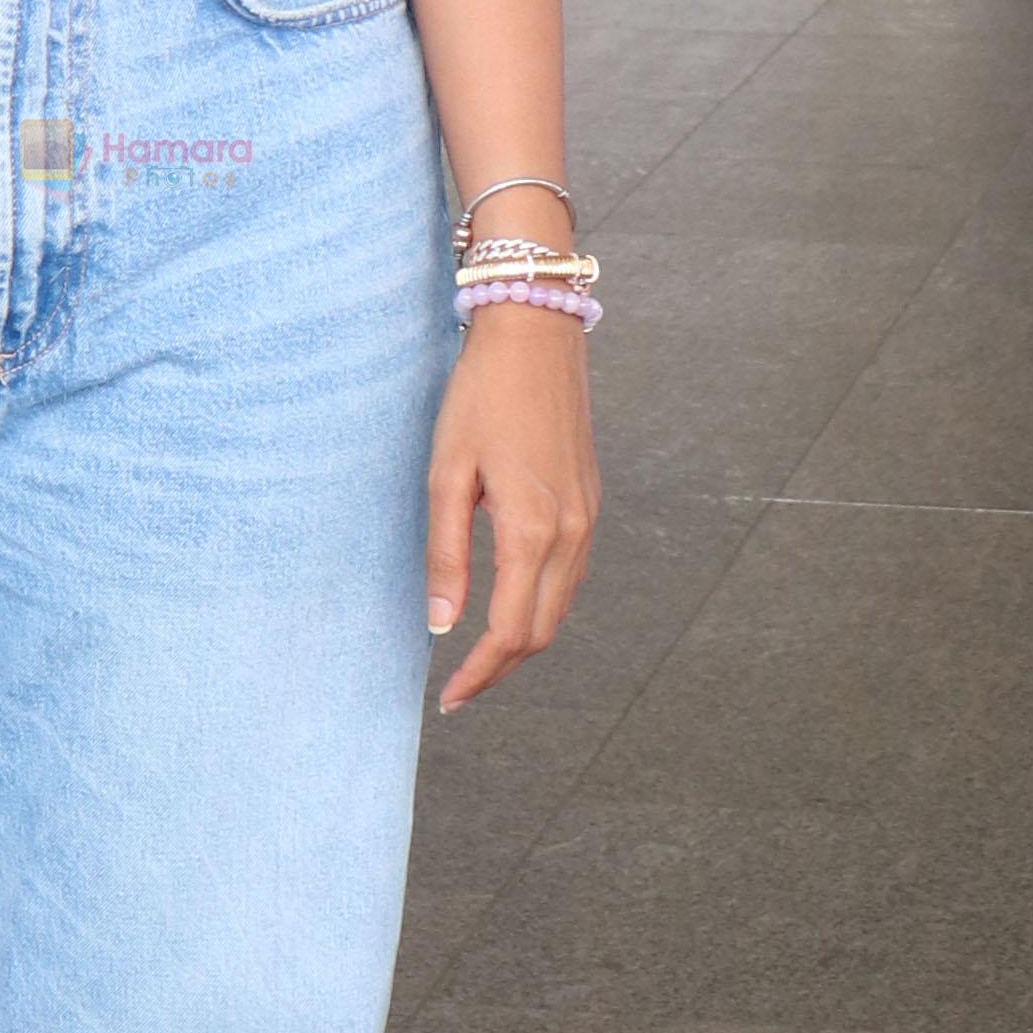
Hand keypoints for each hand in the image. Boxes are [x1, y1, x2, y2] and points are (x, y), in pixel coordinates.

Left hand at [423, 308, 597, 713]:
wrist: (536, 334)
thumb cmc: (481, 396)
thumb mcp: (447, 474)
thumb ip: (446, 554)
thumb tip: (442, 624)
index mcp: (532, 530)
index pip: (509, 631)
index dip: (480, 674)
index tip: (450, 698)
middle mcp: (571, 533)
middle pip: (542, 631)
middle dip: (502, 668)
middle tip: (460, 689)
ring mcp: (588, 518)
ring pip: (561, 607)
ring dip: (523, 640)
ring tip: (481, 658)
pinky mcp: (590, 502)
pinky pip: (571, 576)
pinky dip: (542, 606)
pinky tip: (511, 605)